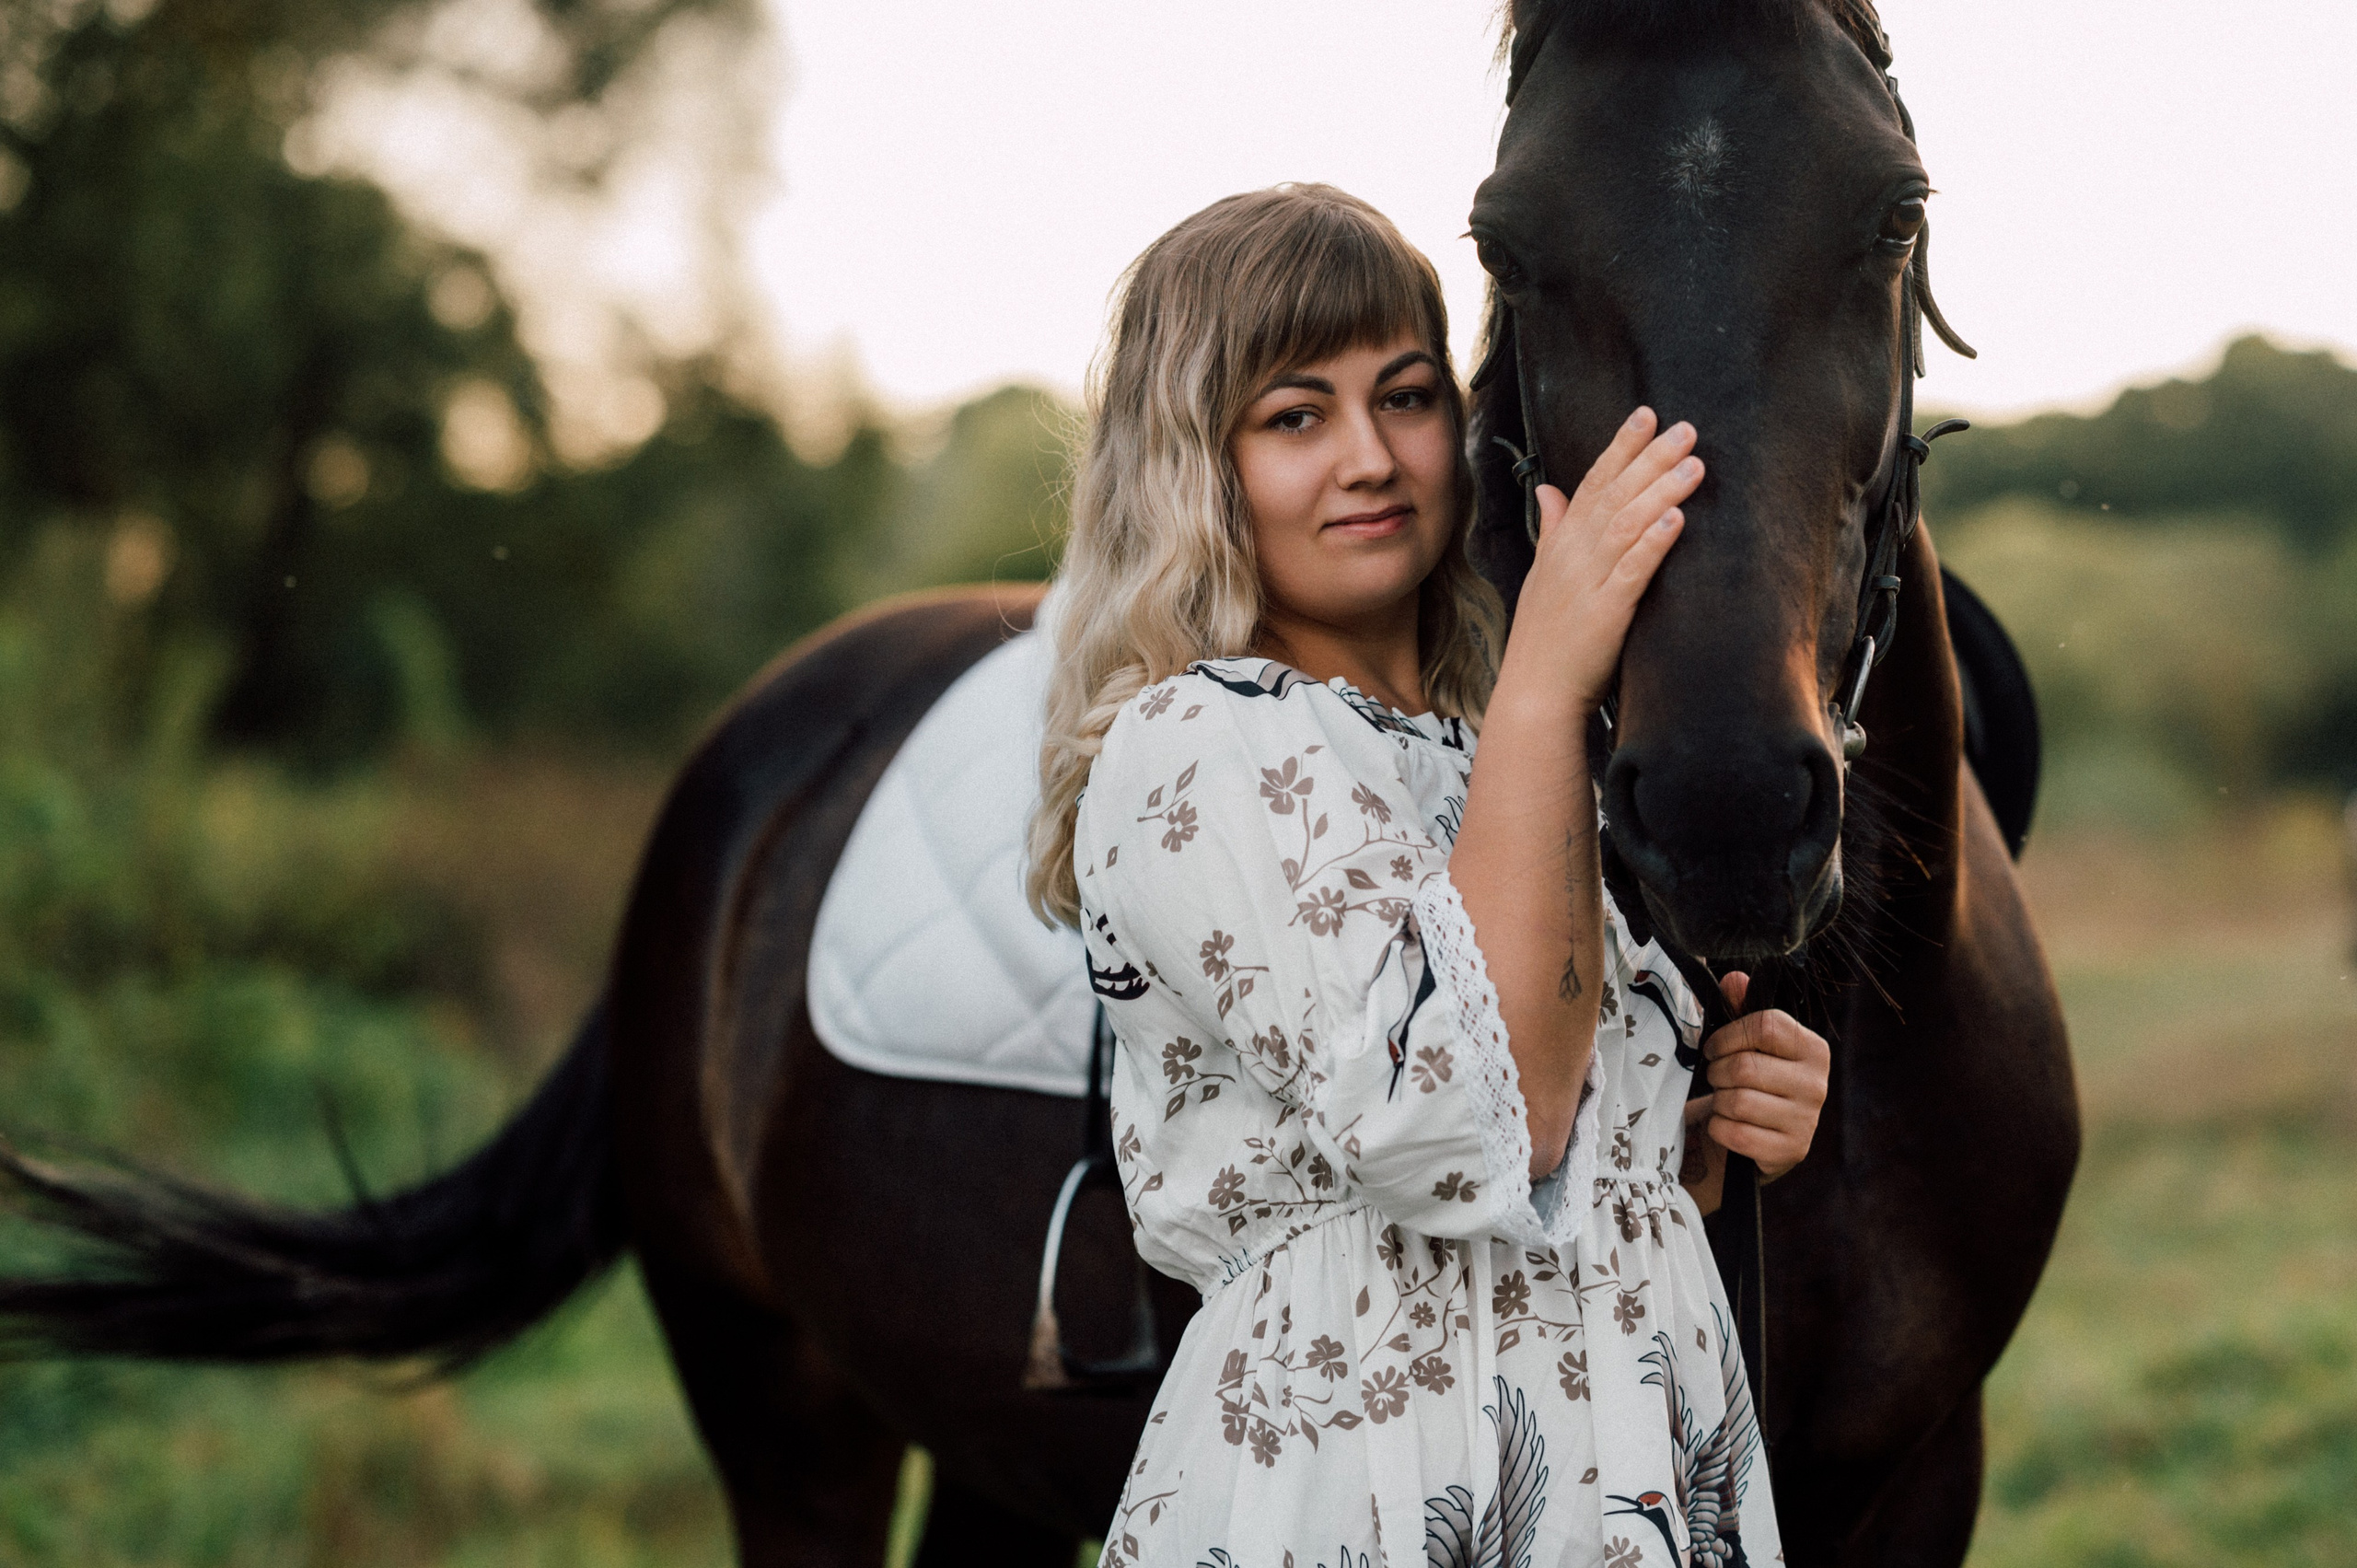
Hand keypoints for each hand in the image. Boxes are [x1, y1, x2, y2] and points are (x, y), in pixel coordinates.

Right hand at [1496, 406, 1701, 715]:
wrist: (1535, 694)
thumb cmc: (1546, 638)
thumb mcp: (1543, 576)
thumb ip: (1553, 528)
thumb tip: (1549, 488)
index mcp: (1561, 545)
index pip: (1592, 483)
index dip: (1620, 448)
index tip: (1647, 415)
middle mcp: (1572, 557)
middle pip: (1614, 495)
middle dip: (1651, 458)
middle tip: (1687, 429)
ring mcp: (1587, 583)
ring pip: (1626, 525)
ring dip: (1661, 492)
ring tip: (1694, 465)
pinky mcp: (1606, 613)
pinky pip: (1631, 572)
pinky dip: (1653, 543)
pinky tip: (1676, 520)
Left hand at [1687, 971, 1828, 1182]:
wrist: (1759, 1138)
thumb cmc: (1752, 1080)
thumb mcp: (1749, 1043)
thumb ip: (1743, 1008)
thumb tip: (1735, 979)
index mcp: (1813, 1049)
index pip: (1765, 1025)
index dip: (1728, 1034)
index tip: (1716, 1047)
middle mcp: (1817, 1085)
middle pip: (1744, 1066)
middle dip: (1717, 1072)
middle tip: (1718, 1077)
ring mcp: (1806, 1121)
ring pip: (1737, 1101)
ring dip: (1718, 1101)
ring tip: (1724, 1100)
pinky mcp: (1790, 1151)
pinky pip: (1735, 1133)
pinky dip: (1718, 1128)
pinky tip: (1727, 1125)